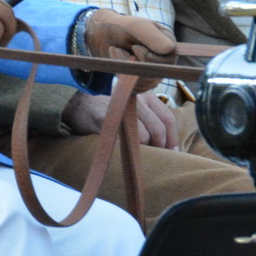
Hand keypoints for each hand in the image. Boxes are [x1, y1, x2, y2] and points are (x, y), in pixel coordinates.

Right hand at [61, 90, 178, 148]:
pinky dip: (130, 150)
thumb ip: (151, 120)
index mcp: (145, 95)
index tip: (175, 154)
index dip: (173, 139)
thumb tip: (173, 147)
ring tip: (140, 157)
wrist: (80, 107)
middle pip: (159, 128)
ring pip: (145, 135)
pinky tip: (126, 153)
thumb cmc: (111, 113)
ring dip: (146, 150)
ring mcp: (122, 108)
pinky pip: (126, 138)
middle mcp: (136, 98)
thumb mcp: (134, 110)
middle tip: (159, 160)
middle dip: (161, 147)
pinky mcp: (108, 118)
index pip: (168, 118)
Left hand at [83, 10, 176, 91]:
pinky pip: (136, 85)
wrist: (104, 36)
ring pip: (145, 81)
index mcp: (168, 42)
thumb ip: (152, 36)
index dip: (149, 58)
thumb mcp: (136, 27)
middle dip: (135, 62)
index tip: (134, 47)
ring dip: (126, 66)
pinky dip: (123, 73)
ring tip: (118, 50)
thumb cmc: (121, 27)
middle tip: (124, 48)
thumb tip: (169, 49)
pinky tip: (117, 59)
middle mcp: (165, 58)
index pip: (169, 61)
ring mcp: (155, 71)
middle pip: (156, 73)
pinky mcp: (143, 81)